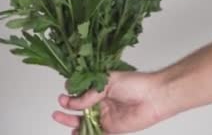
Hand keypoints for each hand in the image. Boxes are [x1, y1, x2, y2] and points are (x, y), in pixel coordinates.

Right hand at [52, 71, 169, 133]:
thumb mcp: (107, 83)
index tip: (62, 96)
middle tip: (57, 110)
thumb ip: (89, 95)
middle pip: (80, 108)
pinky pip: (96, 133)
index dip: (71, 95)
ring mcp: (106, 116)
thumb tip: (72, 102)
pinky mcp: (112, 128)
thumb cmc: (135, 84)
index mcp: (101, 88)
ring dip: (72, 122)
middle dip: (68, 109)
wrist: (154, 97)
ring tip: (60, 119)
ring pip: (85, 121)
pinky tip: (74, 134)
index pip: (81, 93)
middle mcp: (102, 102)